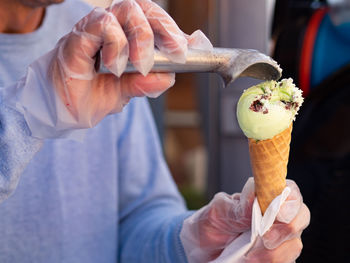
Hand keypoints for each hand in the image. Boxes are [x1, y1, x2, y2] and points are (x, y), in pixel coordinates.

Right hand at [50, 0, 188, 127]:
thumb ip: (146, 84)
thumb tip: (169, 78)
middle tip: (173, 52)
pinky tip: (116, 64)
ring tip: (141, 64)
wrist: (63, 110)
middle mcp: (110, 28)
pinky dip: (116, 43)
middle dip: (163, 27)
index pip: (151, 18)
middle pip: (141, 6)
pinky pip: (101, 25)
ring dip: (141, 36)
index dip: (171, 28)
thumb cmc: (92, 95)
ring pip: (125, 9)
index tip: (184, 47)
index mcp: (124, 36)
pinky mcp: (78, 39)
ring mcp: (93, 30)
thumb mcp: (126, 92)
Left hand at [180, 178, 309, 262]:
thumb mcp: (219, 210)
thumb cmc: (213, 222)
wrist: (203, 249)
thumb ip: (238, 205)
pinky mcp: (277, 258)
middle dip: (286, 230)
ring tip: (249, 257)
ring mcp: (281, 239)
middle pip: (301, 218)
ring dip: (273, 254)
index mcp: (266, 197)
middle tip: (264, 238)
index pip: (290, 191)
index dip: (291, 201)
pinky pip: (285, 262)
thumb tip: (254, 193)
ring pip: (294, 245)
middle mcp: (278, 217)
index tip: (278, 214)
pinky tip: (250, 262)